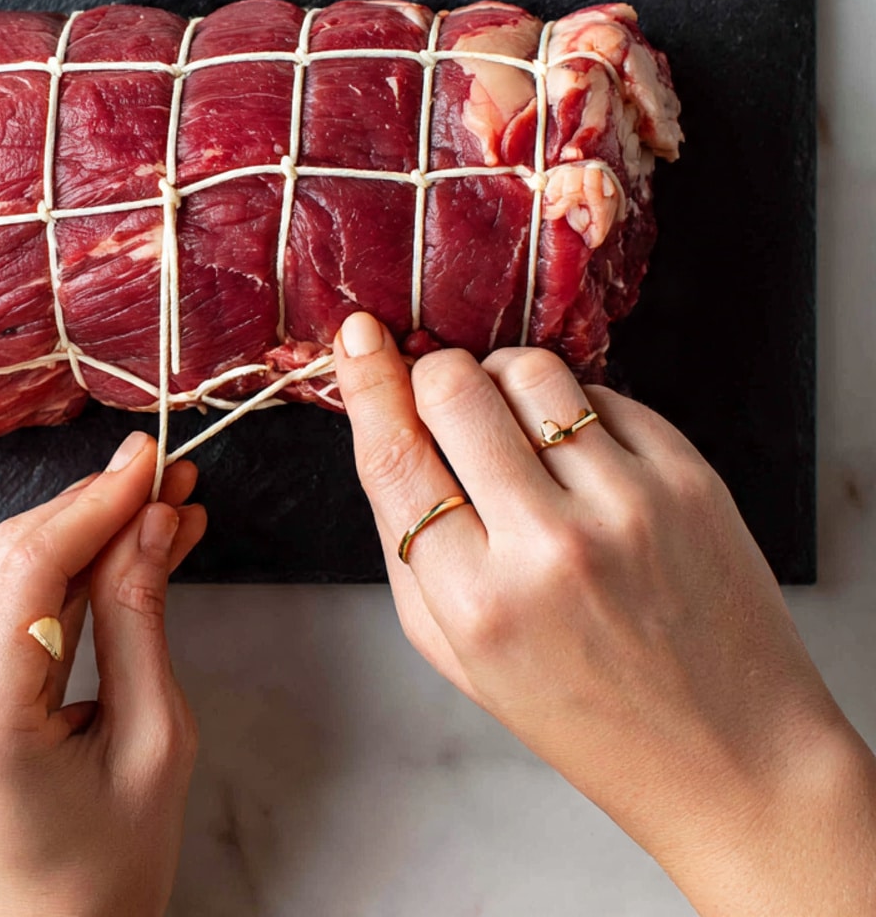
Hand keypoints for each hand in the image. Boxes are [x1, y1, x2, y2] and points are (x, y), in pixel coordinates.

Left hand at [0, 432, 206, 916]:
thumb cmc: (109, 875)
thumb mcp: (153, 742)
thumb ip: (140, 620)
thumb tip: (151, 524)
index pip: (32, 565)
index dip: (96, 502)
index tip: (152, 462)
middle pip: (1, 556)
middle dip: (86, 510)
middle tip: (163, 483)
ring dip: (61, 534)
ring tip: (142, 516)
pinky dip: (37, 575)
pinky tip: (96, 561)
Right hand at [334, 312, 875, 916]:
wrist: (731, 754)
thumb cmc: (579, 708)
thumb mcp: (456, 650)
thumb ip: (406, 542)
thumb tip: (383, 420)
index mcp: (478, 603)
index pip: (395, 456)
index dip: (366, 381)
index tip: (358, 334)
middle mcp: (551, 547)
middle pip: (456, 389)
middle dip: (435, 376)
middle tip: (445, 399)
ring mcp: (629, 505)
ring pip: (531, 371)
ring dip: (503, 382)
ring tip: (516, 428)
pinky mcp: (690, 478)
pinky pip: (602, 390)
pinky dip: (574, 407)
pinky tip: (580, 458)